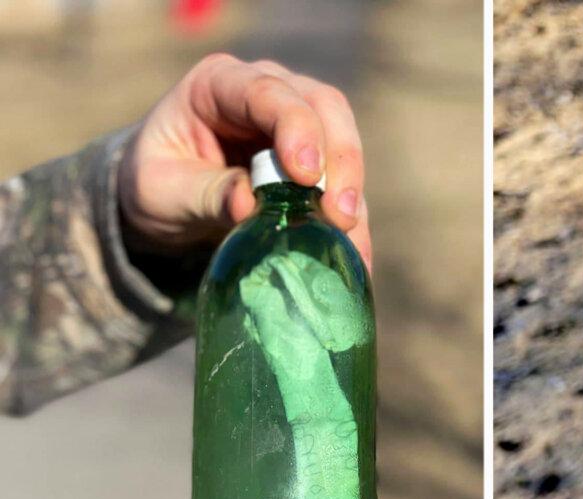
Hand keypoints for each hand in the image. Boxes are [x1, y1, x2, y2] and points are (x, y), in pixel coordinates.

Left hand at [117, 53, 370, 267]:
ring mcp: (299, 125)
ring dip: (352, 193)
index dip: (296, 127)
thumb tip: (248, 204)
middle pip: (323, 108)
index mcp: (220, 84)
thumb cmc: (154, 182)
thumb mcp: (161, 191)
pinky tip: (354, 257)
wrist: (166, 199)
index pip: (268, 92)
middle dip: (340, 159)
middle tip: (339, 213)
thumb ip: (203, 192)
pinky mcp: (317, 164)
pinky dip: (352, 222)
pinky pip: (343, 186)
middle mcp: (269, 93)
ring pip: (344, 143)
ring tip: (350, 242)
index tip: (306, 176)